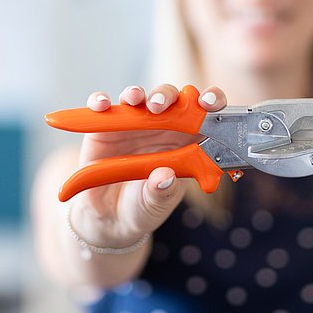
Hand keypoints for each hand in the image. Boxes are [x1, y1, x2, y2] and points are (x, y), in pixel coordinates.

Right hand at [69, 84, 226, 248]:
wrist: (109, 219)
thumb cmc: (142, 208)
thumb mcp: (155, 206)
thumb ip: (161, 193)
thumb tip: (164, 177)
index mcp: (187, 142)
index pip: (204, 114)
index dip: (210, 102)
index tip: (208, 103)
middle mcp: (163, 127)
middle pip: (170, 99)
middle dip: (167, 95)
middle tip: (160, 105)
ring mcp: (134, 124)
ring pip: (138, 98)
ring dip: (136, 94)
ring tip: (134, 100)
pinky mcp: (105, 127)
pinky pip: (103, 108)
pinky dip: (101, 101)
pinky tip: (102, 105)